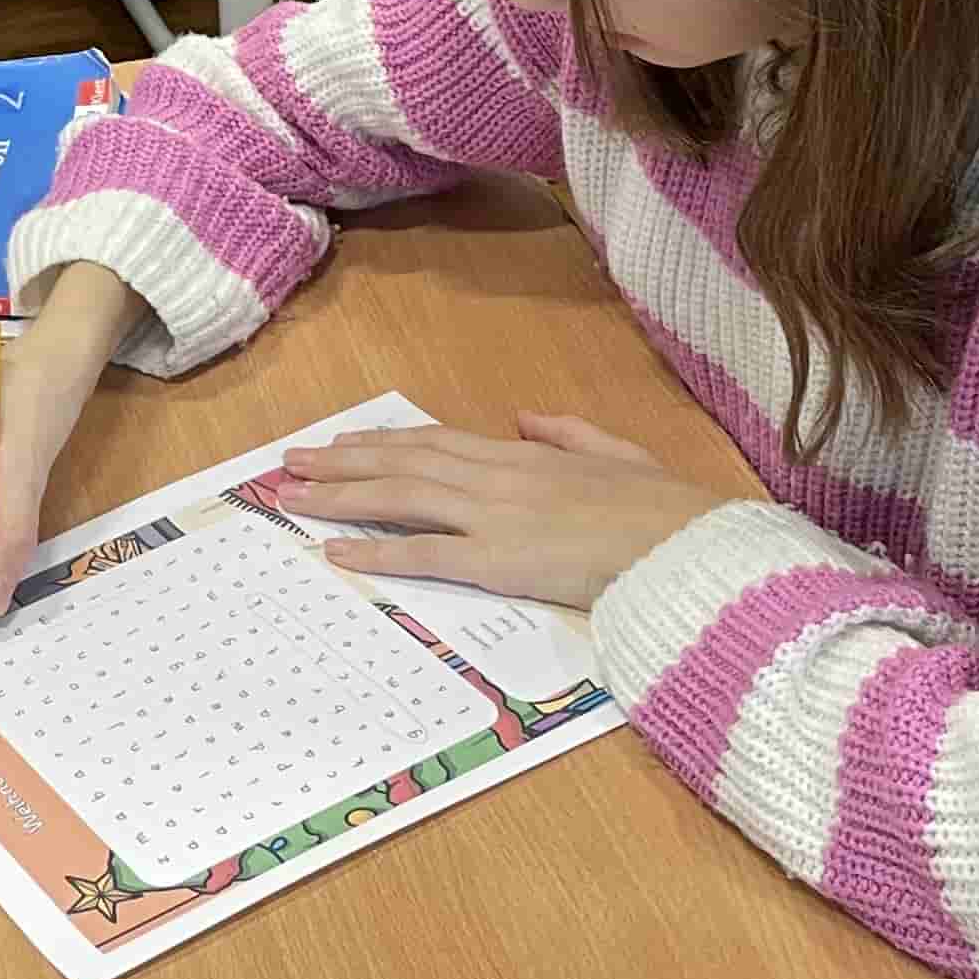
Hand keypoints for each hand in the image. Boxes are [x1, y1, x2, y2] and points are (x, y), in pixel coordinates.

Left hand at [276, 414, 725, 609]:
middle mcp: (497, 476)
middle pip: (402, 462)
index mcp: (524, 454)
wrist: (690, 543)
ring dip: (340, 496)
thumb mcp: (616, 454)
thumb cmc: (664, 508)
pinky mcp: (499, 560)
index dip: (382, 443)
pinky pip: (424, 553)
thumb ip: (568, 433)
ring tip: (292, 498)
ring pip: (400, 497)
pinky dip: (376, 549)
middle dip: (341, 463)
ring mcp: (494, 516)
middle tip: (289, 464)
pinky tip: (336, 552)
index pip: (434, 441)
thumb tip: (527, 418)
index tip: (342, 443)